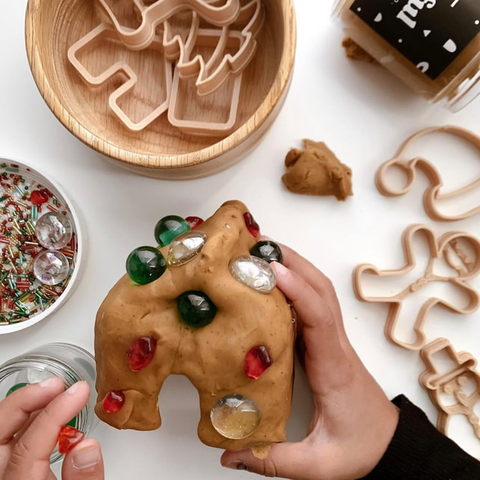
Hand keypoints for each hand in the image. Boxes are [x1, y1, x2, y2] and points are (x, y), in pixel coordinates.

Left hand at [0, 378, 103, 479]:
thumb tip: (88, 447)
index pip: (28, 447)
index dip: (54, 413)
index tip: (80, 392)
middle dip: (26, 400)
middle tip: (58, 384)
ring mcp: (2, 476)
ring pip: (2, 434)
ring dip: (28, 408)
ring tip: (59, 392)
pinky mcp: (9, 473)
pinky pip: (9, 442)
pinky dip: (27, 422)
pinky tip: (52, 414)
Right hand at [221, 244, 398, 479]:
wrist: (389, 444)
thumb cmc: (360, 448)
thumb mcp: (319, 464)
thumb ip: (273, 460)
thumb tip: (228, 453)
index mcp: (334, 367)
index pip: (319, 318)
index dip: (298, 290)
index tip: (271, 270)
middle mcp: (335, 344)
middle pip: (321, 290)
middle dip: (293, 261)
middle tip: (257, 245)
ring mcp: (333, 340)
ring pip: (320, 291)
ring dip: (295, 266)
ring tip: (261, 254)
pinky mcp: (326, 342)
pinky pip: (313, 303)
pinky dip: (296, 284)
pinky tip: (272, 284)